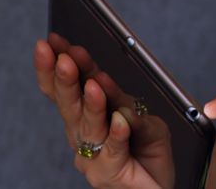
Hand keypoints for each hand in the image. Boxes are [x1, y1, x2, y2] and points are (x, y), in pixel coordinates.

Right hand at [33, 38, 215, 187]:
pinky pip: (114, 151)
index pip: (67, 90)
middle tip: (61, 56)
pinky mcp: (112, 174)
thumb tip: (101, 80)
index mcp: (86, 119)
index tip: (52, 41)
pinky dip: (116, 133)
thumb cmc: (149, 150)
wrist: (164, 186)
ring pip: (89, 127)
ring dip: (91, 103)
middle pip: (69, 106)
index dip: (56, 67)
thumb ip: (123, 101)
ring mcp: (93, 158)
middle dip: (64, 79)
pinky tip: (118, 120)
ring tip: (92, 83)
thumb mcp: (140, 115)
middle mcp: (83, 137)